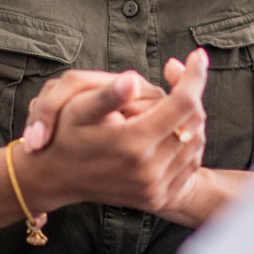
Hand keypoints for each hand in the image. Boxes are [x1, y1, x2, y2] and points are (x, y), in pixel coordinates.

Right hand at [23, 49, 209, 215]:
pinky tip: (171, 127)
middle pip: (193, 121)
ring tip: (172, 101)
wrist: (55, 178)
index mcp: (133, 143)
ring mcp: (155, 188)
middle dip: (191, 93)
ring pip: (195, 142)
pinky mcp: (157, 198)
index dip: (194, 75)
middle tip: (178, 75)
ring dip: (190, 117)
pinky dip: (188, 142)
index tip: (198, 55)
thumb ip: (108, 94)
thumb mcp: (77, 108)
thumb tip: (132, 81)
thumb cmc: (65, 135)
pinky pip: (189, 165)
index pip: (183, 103)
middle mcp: (149, 170)